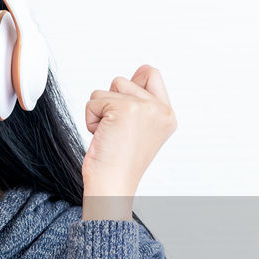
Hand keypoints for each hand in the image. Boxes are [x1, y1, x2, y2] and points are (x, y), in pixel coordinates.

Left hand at [82, 64, 176, 218]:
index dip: (130, 86)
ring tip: (110, 134)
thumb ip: (139, 101)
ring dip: (100, 111)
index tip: (124, 114)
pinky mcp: (124, 109)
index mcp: (167, 114)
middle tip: (116, 130)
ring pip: (106, 89)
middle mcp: (160, 109)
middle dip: (111, 102)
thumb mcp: (139, 128)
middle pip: (123, 79)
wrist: (112, 186)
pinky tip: (102, 137)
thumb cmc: (119, 163)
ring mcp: (144, 107)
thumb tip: (138, 73)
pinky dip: (91, 119)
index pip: (151, 74)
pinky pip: (93, 101)